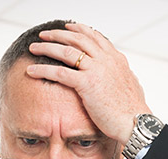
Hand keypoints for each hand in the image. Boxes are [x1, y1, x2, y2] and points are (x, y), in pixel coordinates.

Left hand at [27, 22, 149, 144]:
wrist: (136, 122)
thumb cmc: (134, 110)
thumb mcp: (131, 85)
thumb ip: (123, 75)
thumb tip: (125, 75)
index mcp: (116, 59)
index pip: (94, 37)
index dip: (79, 30)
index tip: (68, 28)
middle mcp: (106, 60)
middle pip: (77, 39)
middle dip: (58, 35)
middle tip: (44, 35)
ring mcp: (96, 70)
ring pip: (66, 51)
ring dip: (47, 47)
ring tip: (33, 48)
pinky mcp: (87, 84)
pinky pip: (59, 72)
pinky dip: (43, 69)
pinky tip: (32, 70)